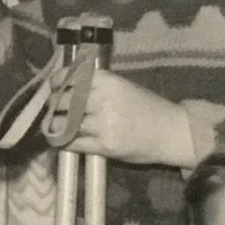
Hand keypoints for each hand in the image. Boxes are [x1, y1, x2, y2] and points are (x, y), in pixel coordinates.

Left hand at [65, 72, 195, 166]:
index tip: (53, 87)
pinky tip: (63, 141)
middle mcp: (102, 99)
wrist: (171, 131)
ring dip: (57, 125)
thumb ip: (96, 86)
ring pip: (64, 123)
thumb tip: (66, 86)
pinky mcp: (104, 146)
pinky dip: (63, 142)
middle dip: (54, 106)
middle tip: (54, 110)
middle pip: (62, 102)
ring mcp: (103, 124)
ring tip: (57, 126)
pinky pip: (72, 143)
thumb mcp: (122, 87)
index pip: (69, 78)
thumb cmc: (147, 107)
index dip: (56, 83)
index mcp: (107, 81)